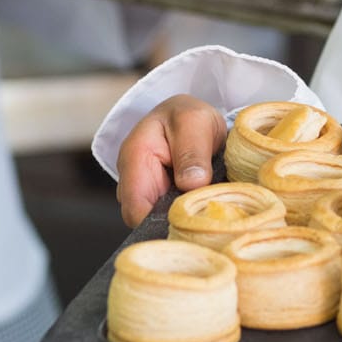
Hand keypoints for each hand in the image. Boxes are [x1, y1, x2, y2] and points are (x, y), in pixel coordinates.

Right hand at [116, 94, 227, 227]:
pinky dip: (186, 219)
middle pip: (145, 222)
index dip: (160, 221)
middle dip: (173, 223)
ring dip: (182, 222)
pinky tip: (203, 211)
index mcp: (134, 159)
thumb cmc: (188, 117)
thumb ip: (192, 152)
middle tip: (206, 217)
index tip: (190, 220)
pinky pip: (169, 220)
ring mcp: (146, 195)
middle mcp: (133, 183)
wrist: (190, 119)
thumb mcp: (194, 122)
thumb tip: (192, 185)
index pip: (135, 209)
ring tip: (208, 211)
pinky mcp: (160, 204)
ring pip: (158, 223)